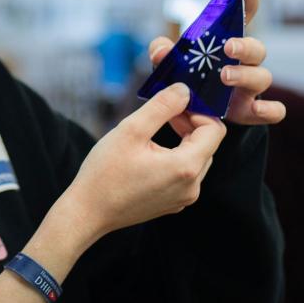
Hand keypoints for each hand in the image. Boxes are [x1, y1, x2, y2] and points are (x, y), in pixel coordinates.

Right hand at [59, 83, 226, 245]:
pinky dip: (176, 157)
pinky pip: (186, 174)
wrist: (88, 212)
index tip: (177, 104)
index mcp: (186, 167)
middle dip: (191, 124)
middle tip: (165, 112)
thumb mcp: (132, 130)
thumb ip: (162, 106)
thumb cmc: (105, 173)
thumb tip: (184, 90)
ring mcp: (184, 198)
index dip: (199, 111)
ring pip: (198, 159)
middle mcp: (192, 186)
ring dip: (184, 140)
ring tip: (155, 131)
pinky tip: (151, 153)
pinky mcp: (173, 203)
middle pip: (209, 144)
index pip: (215, 130)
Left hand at [147, 0, 285, 130]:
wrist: (193, 114)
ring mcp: (250, 87)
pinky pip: (274, 111)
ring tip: (224, 77)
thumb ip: (163, 54)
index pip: (245, 12)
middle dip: (244, 44)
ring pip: (264, 76)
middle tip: (228, 47)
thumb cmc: (188, 81)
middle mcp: (245, 62)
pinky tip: (258, 109)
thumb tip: (161, 49)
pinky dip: (270, 110)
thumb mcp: (171, 66)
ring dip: (246, 75)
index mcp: (228, 42)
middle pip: (257, 48)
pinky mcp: (251, 111)